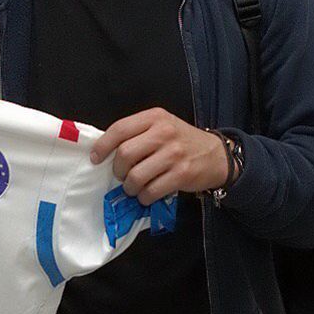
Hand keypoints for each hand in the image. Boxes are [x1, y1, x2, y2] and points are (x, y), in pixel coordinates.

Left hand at [90, 107, 228, 205]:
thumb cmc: (181, 140)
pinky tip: (147, 194)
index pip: (119, 129)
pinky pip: (151, 191)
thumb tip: (105, 151)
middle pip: (125, 154)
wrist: (217, 155)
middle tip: (121, 175)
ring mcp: (174, 154)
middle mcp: (164, 132)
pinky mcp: (182, 174)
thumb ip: (137, 132)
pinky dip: (144, 197)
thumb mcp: (161, 125)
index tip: (96, 158)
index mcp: (154, 117)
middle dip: (117, 169)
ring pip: (136, 176)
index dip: (103, 146)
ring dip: (130, 187)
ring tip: (133, 187)